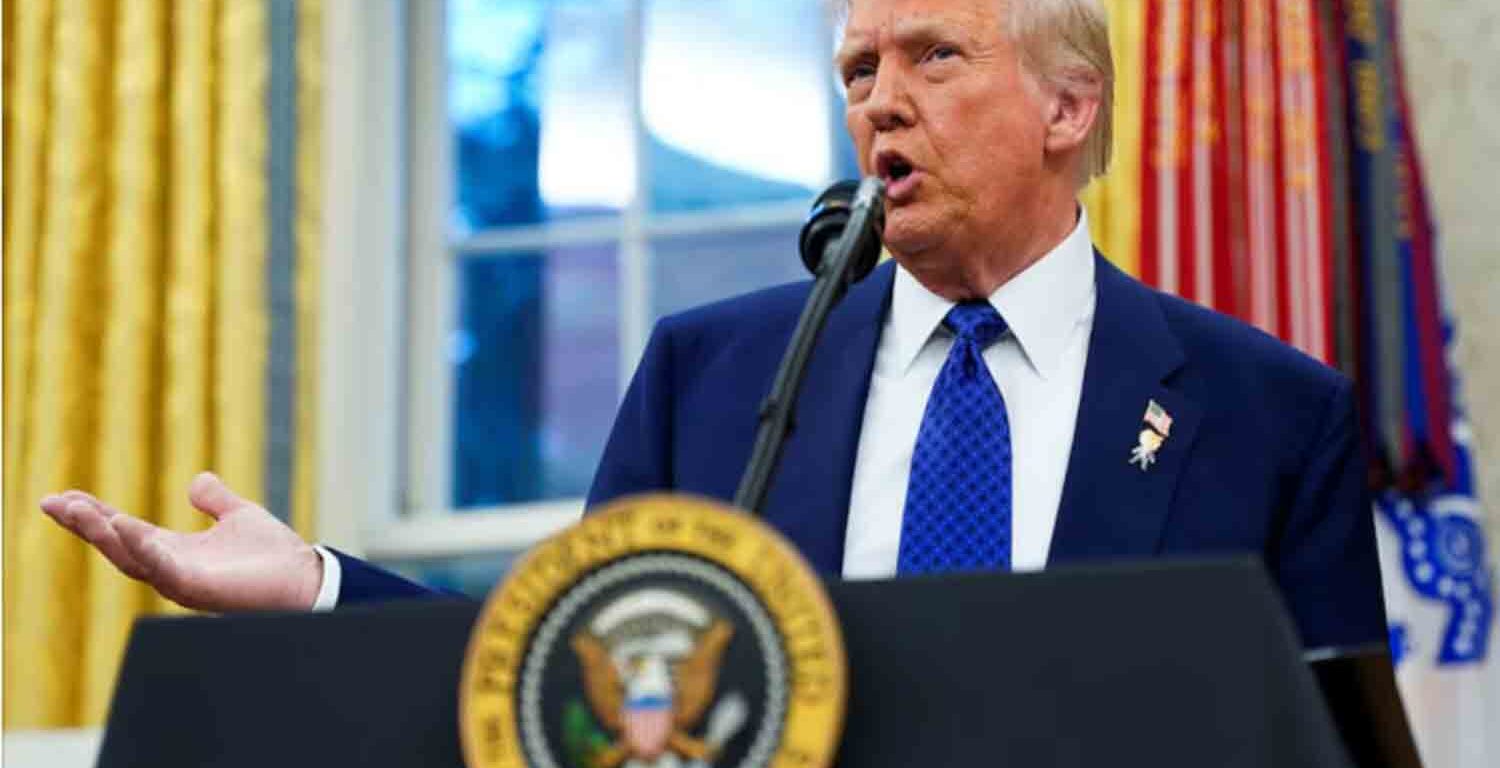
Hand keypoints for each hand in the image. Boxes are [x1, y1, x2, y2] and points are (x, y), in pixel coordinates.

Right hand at [39, 472, 323, 611]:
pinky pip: (162, 569)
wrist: (307, 579)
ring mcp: (182, 582)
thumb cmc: (274, 556)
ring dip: (102, 534)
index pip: (124, 531)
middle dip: (83, 526)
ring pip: (131, 559)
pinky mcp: (199, 589)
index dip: (94, 515)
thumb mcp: (238, 516)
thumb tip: (197, 481)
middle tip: (51, 502)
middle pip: (116, 546)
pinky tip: (123, 526)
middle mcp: (171, 569)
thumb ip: (215, 500)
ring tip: (75, 510)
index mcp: (176, 551)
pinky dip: (141, 548)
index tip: (63, 497)